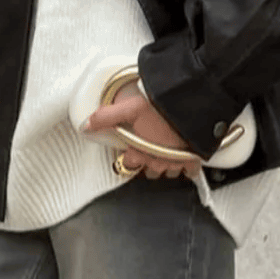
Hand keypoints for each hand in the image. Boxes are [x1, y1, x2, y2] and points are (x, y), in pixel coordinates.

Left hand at [83, 84, 202, 179]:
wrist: (192, 106)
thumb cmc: (161, 108)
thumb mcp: (129, 108)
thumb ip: (106, 117)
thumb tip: (86, 126)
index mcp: (139, 152)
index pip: (127, 165)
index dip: (127, 158)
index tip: (129, 151)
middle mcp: (156, 162)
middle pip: (148, 171)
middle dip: (147, 162)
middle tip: (148, 149)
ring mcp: (176, 163)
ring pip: (168, 172)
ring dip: (166, 164)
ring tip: (166, 152)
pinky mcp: (193, 160)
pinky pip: (190, 172)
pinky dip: (188, 167)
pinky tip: (186, 159)